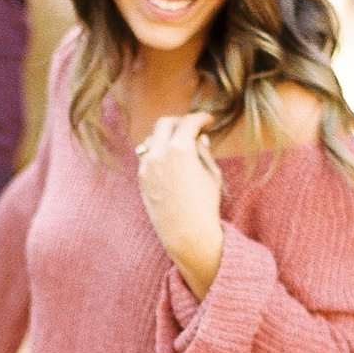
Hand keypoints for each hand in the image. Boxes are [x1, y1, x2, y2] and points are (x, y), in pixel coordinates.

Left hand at [136, 112, 223, 297]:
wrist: (186, 234)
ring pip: (152, 139)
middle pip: (164, 123)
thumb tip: (199, 138)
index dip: (201, 118)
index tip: (208, 120)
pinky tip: (170, 160)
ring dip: (165, 136)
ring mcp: (146, 166)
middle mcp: (158, 154)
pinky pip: (147, 156)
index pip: (188, 122)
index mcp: (179, 149)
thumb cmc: (204, 205)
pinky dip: (158, 152)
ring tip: (180, 143)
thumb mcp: (211, 174)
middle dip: (179, 121)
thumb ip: (203, 152)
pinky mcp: (141, 179)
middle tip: (191, 126)